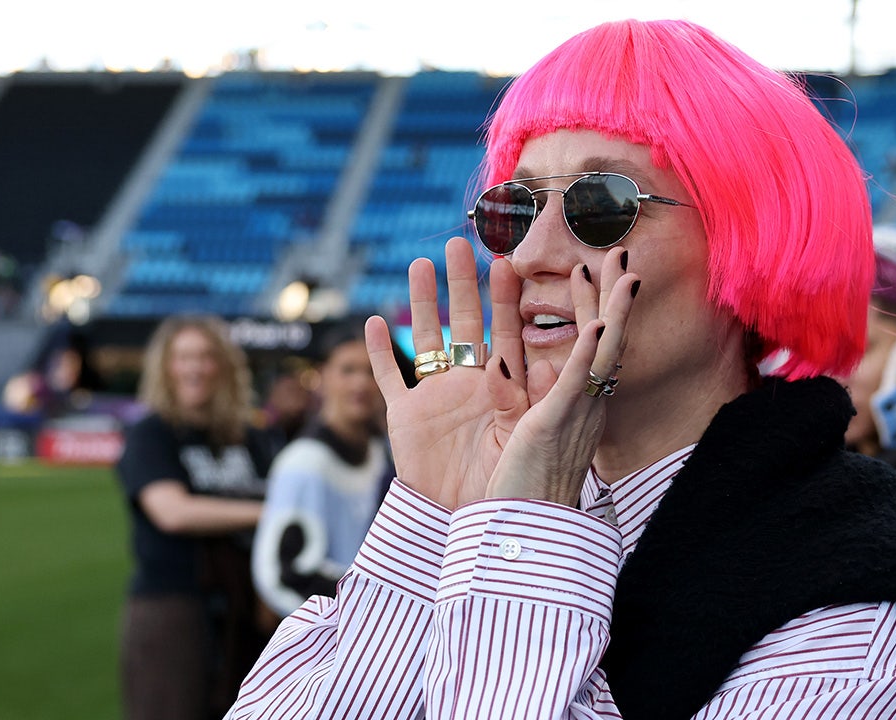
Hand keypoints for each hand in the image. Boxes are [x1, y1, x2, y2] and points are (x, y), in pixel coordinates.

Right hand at [364, 238, 527, 509]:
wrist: (468, 518)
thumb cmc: (505, 479)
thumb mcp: (520, 433)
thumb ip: (520, 396)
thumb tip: (518, 360)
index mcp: (502, 385)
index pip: (504, 331)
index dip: (503, 298)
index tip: (506, 262)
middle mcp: (469, 382)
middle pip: (464, 323)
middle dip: (462, 284)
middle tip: (460, 244)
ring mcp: (435, 395)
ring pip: (426, 338)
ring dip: (422, 303)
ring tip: (420, 264)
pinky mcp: (406, 415)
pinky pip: (390, 377)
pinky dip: (380, 352)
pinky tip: (374, 322)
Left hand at [486, 247, 637, 506]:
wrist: (528, 534)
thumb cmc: (527, 493)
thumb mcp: (533, 435)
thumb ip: (534, 402)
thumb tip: (539, 369)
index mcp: (579, 406)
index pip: (593, 345)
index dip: (598, 306)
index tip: (600, 272)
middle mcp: (585, 404)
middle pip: (605, 337)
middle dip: (611, 293)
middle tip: (619, 252)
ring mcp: (575, 412)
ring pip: (601, 352)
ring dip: (609, 307)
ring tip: (617, 270)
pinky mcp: (554, 425)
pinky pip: (574, 385)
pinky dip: (587, 354)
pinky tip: (597, 325)